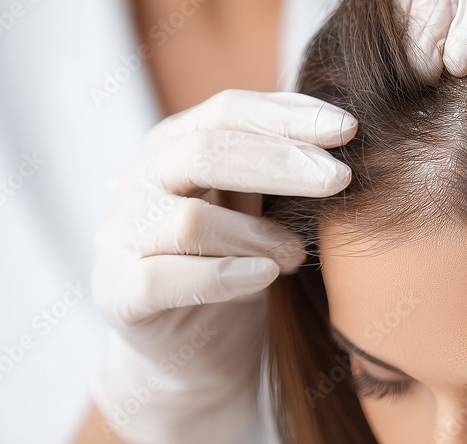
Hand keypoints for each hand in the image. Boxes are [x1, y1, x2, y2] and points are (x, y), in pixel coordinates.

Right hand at [89, 90, 355, 443]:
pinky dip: (224, 275)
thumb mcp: (259, 209)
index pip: (227, 112)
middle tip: (339, 179)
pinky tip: (265, 277)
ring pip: (190, 221)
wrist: (192, 353)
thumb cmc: (233, 265)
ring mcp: (120, 237)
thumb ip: (280, 171)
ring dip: (258, 235)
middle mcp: (137, 182)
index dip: (288, 116)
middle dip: (281, 162)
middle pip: (205, 152)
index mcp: (172, 146)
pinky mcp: (118, 293)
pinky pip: (166, 279)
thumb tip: (341, 135)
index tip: (348, 128)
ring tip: (296, 255)